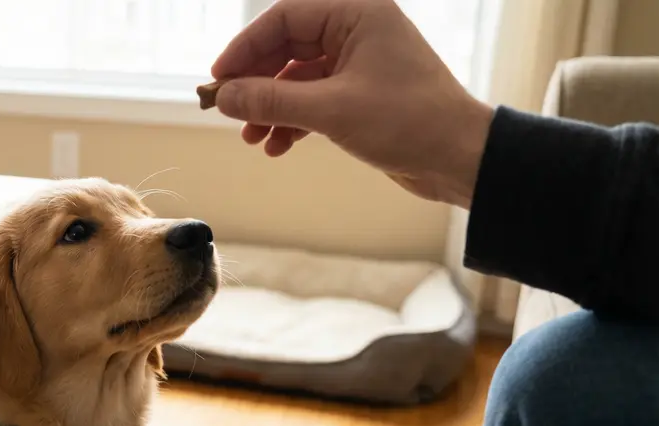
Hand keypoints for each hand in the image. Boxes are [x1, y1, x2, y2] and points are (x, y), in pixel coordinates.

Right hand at [209, 0, 495, 207]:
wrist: (461, 158)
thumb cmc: (408, 122)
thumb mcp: (331, 110)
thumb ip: (272, 101)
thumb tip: (224, 96)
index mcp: (357, 13)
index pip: (284, 18)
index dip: (245, 47)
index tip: (219, 79)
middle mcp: (357, 31)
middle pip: (286, 47)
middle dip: (256, 83)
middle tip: (228, 111)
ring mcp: (359, 63)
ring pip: (296, 77)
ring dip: (271, 107)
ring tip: (251, 138)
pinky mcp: (361, 94)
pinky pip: (313, 100)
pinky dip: (292, 122)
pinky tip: (277, 147)